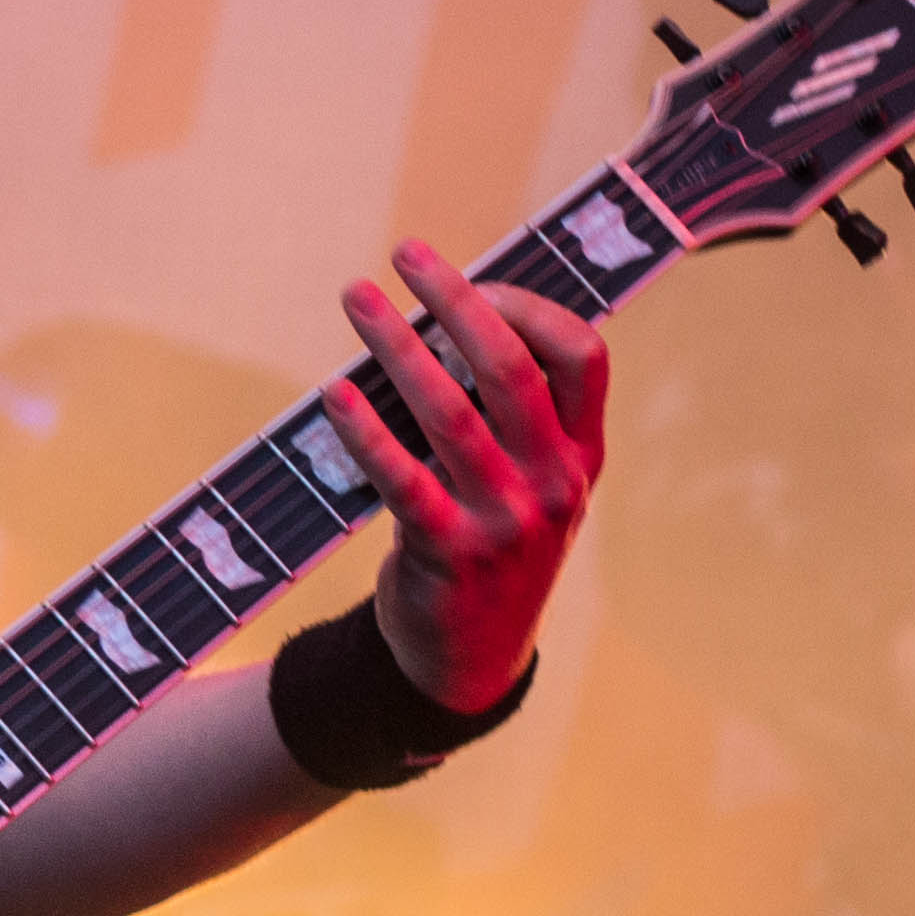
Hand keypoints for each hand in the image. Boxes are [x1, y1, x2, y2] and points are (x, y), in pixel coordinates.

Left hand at [327, 239, 609, 711]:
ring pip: (450, 410)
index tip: (471, 277)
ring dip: (396, 344)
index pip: (582, 354)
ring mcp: (506, 520)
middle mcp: (554, 483)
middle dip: (456, 298)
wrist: (466, 661)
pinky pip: (402, 477)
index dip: (528, 303)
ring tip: (357, 298)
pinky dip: (364, 429)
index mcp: (580, 456)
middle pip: (511, 366)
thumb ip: (510, 419)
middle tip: (404, 254)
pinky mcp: (450, 553)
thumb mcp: (527, 488)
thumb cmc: (487, 549)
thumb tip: (446, 317)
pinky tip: (333, 392)